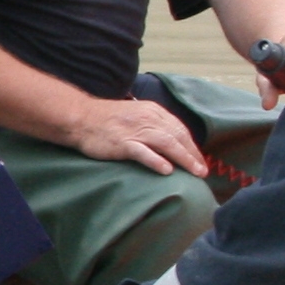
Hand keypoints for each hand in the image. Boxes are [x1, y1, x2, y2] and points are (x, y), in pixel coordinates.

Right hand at [63, 96, 208, 176]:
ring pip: (166, 144)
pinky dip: (156, 160)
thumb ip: (152, 125)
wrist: (81, 118)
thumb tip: (170, 142)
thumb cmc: (107, 120)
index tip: (200, 160)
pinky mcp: (122, 142)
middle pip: (177, 137)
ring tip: (194, 172)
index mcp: (153, 111)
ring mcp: (135, 131)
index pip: (179, 129)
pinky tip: (167, 170)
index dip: (191, 146)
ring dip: (183, 159)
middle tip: (203, 171)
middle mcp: (147, 119)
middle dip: (193, 155)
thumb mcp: (135, 115)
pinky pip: (143, 152)